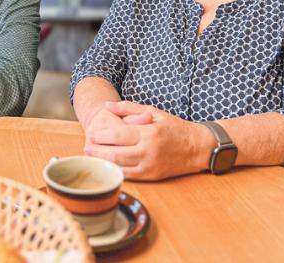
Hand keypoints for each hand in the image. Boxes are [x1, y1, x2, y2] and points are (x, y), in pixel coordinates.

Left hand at [84, 101, 211, 179]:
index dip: (100, 136)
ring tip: (92, 156)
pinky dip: (115, 170)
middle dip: (97, 151)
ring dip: (103, 162)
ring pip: (119, 167)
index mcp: (148, 133)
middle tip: (86, 147)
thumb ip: (128, 108)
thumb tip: (107, 106)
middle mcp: (148, 151)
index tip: (91, 133)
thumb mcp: (153, 112)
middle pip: (114, 153)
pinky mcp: (152, 176)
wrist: (197, 148)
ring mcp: (149, 166)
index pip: (116, 135)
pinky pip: (128, 175)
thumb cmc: (174, 127)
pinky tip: (107, 165)